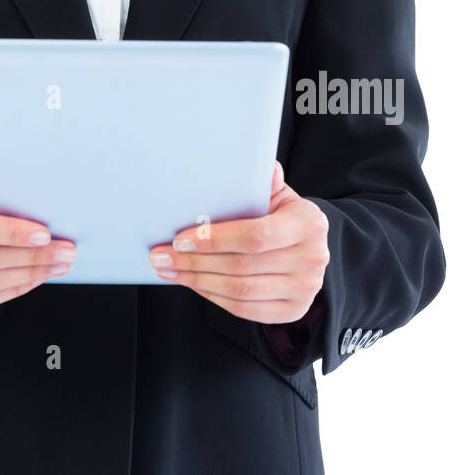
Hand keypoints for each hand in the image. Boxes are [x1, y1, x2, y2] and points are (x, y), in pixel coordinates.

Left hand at [147, 160, 329, 324]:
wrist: (308, 245)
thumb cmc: (283, 215)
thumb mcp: (278, 194)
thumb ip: (262, 181)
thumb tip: (254, 164)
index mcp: (309, 223)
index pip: (255, 235)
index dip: (214, 239)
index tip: (180, 238)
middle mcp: (312, 258)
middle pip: (242, 266)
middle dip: (193, 262)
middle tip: (161, 256)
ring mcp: (305, 288)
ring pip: (240, 291)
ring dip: (197, 281)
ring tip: (170, 270)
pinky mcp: (293, 310)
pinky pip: (245, 309)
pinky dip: (213, 297)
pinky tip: (193, 284)